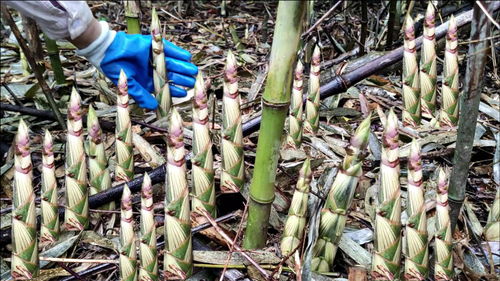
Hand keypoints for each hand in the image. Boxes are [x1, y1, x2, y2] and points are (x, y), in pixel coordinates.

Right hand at [77, 22, 197, 109]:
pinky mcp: (153, 45)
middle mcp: (153, 69)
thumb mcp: (130, 85)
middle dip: (182, 78)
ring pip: (172, 63)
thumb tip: (154, 108)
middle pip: (171, 74)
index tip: (184, 93)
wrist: (107, 51)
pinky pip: (169, 49)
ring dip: (183, 67)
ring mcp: (154, 57)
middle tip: (192, 81)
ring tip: (193, 71)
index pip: (164, 86)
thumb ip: (142, 96)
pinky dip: (178, 53)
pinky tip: (187, 57)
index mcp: (147, 80)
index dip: (174, 90)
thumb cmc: (115, 70)